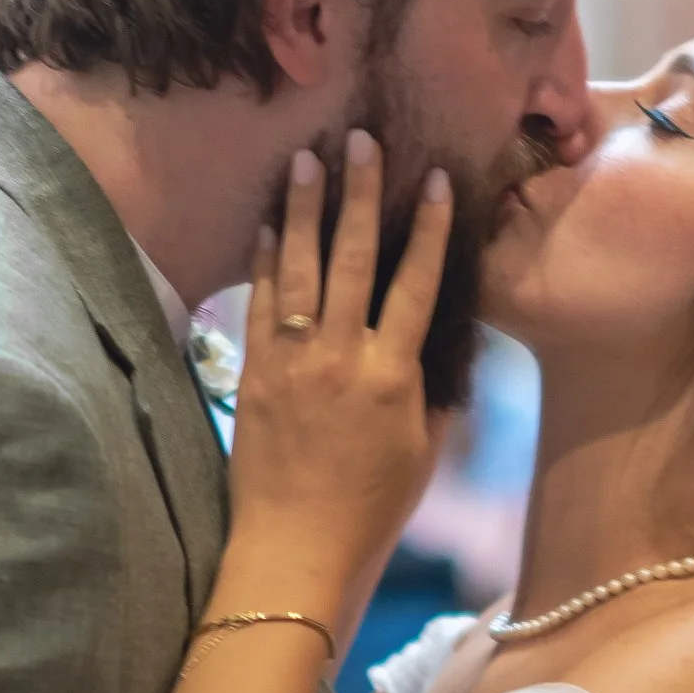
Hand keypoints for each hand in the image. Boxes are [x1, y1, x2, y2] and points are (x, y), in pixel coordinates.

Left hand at [225, 130, 448, 611]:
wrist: (296, 551)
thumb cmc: (371, 510)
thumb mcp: (422, 449)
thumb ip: (430, 386)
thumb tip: (439, 337)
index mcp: (392, 378)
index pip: (416, 286)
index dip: (430, 230)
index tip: (437, 181)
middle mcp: (340, 360)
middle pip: (353, 260)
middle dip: (359, 195)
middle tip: (361, 140)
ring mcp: (291, 364)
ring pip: (299, 271)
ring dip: (303, 211)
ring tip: (306, 160)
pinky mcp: (254, 376)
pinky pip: (260, 305)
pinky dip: (265, 262)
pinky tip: (268, 225)